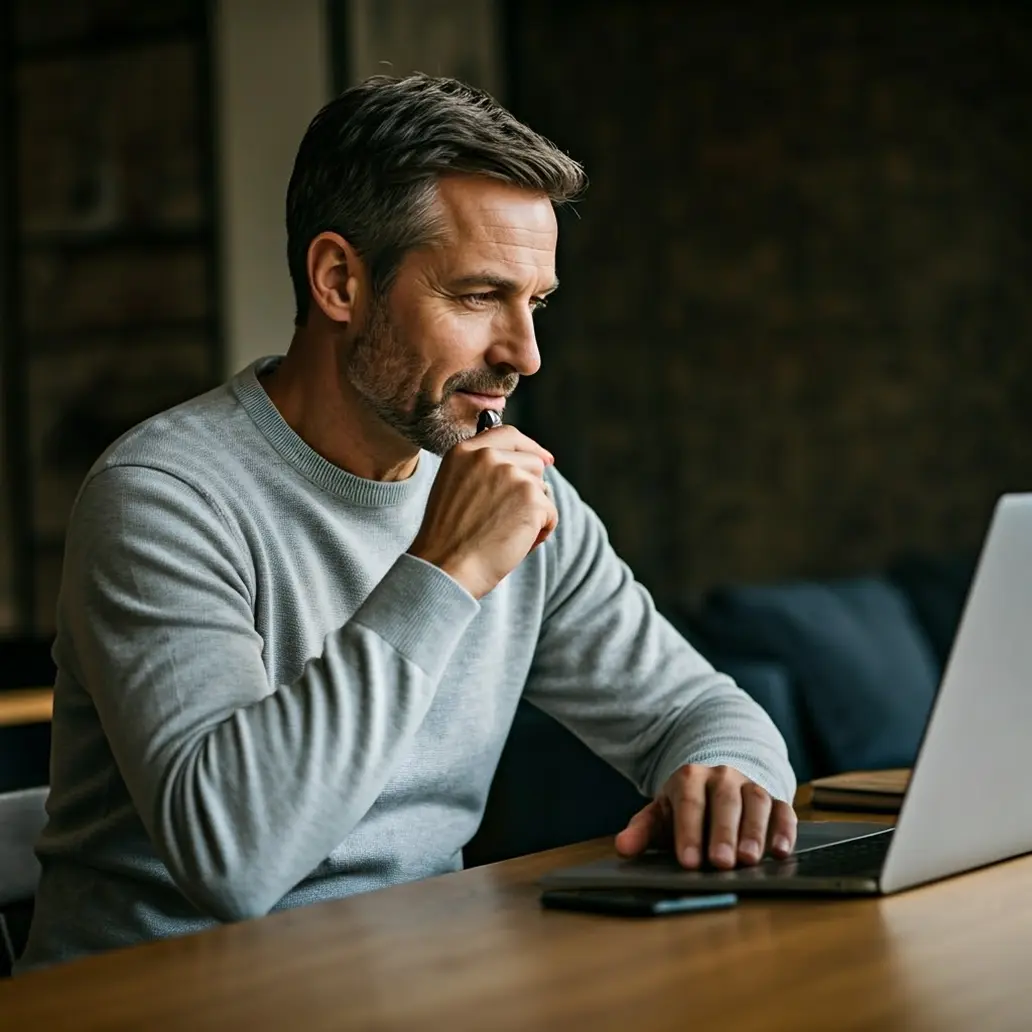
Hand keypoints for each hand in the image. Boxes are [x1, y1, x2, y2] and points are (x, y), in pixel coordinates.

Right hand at [408, 425, 558, 598]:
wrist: (445, 568)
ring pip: (543, 490)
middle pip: (533, 463)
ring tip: (505, 535)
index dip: (530, 447)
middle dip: (531, 491)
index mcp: (463, 452)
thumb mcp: (454, 489)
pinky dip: (540, 533)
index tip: (545, 459)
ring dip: (533, 514)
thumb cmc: (448, 540)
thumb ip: (481, 471)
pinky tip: (514, 545)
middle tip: (507, 521)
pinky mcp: (531, 497)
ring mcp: (511, 475)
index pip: (508, 435)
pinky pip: (551, 514)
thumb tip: (530, 465)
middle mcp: (487, 456)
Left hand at [614, 764, 796, 869]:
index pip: (689, 802)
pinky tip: (781, 852)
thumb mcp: (661, 814)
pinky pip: (784, 810)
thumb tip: (622, 847)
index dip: (689, 832)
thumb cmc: (686, 806)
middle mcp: (722, 777)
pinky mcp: (775, 798)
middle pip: (724, 801)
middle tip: (722, 863)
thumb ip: (642, 831)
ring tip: (750, 860)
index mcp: (689, 777)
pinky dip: (785, 830)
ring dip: (755, 831)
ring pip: (756, 802)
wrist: (716, 780)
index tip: (689, 862)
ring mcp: (750, 785)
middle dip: (723, 833)